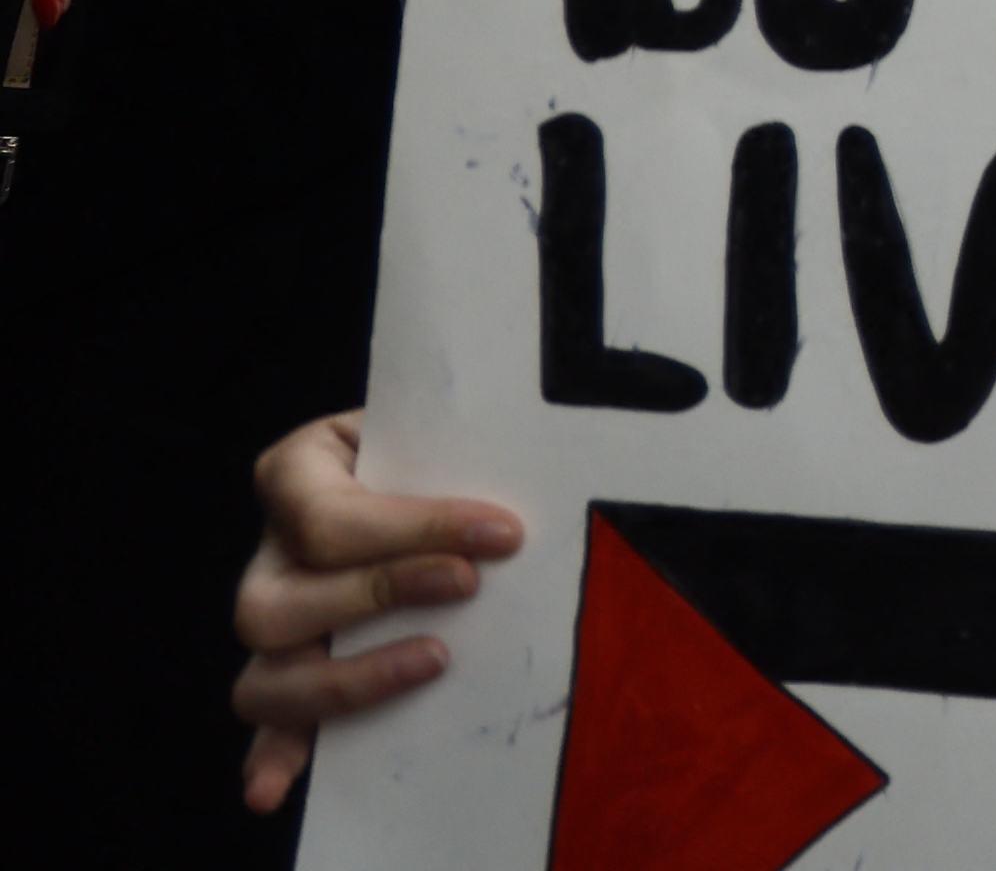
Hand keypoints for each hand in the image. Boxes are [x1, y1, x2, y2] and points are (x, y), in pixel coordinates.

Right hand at [233, 411, 520, 813]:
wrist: (429, 458)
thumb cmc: (437, 445)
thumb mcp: (437, 428)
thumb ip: (453, 450)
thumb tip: (510, 511)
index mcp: (297, 475)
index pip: (324, 517)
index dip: (413, 528)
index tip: (502, 532)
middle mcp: (272, 554)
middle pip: (278, 603)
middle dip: (379, 597)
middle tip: (468, 584)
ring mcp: (276, 620)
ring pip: (265, 676)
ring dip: (348, 681)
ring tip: (436, 661)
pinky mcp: (293, 670)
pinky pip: (269, 723)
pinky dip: (273, 757)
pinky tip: (276, 788)